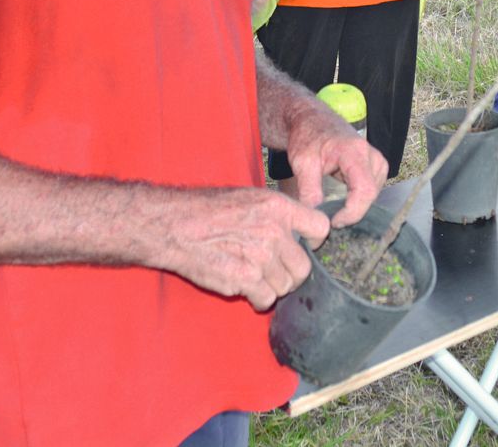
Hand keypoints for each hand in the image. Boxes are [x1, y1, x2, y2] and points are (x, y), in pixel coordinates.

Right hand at [160, 186, 329, 310]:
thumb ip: (280, 215)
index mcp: (278, 207)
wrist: (177, 225)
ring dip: (271, 286)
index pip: (320, 227)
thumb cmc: (211, 210)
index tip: (303, 246)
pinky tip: (243, 285)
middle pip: (304, 267)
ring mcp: (260, 257)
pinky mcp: (244, 280)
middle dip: (291, 273)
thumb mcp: (252, 198)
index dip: (314, 240)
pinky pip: (266, 299)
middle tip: (273, 269)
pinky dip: (257, 298)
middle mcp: (274, 232)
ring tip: (251, 273)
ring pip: (285, 286)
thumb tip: (304, 232)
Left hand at [282, 100, 388, 227]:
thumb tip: (315, 215)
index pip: (364, 189)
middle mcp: (370, 155)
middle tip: (331, 221)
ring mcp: (375, 159)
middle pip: (371, 194)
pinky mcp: (375, 165)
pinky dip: (360, 198)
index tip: (335, 223)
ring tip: (336, 211)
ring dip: (357, 206)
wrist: (312, 120)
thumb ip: (309, 189)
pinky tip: (345, 201)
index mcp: (353, 152)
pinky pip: (373, 188)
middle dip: (353, 212)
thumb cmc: (307, 136)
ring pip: (373, 193)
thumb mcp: (302, 162)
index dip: (353, 212)